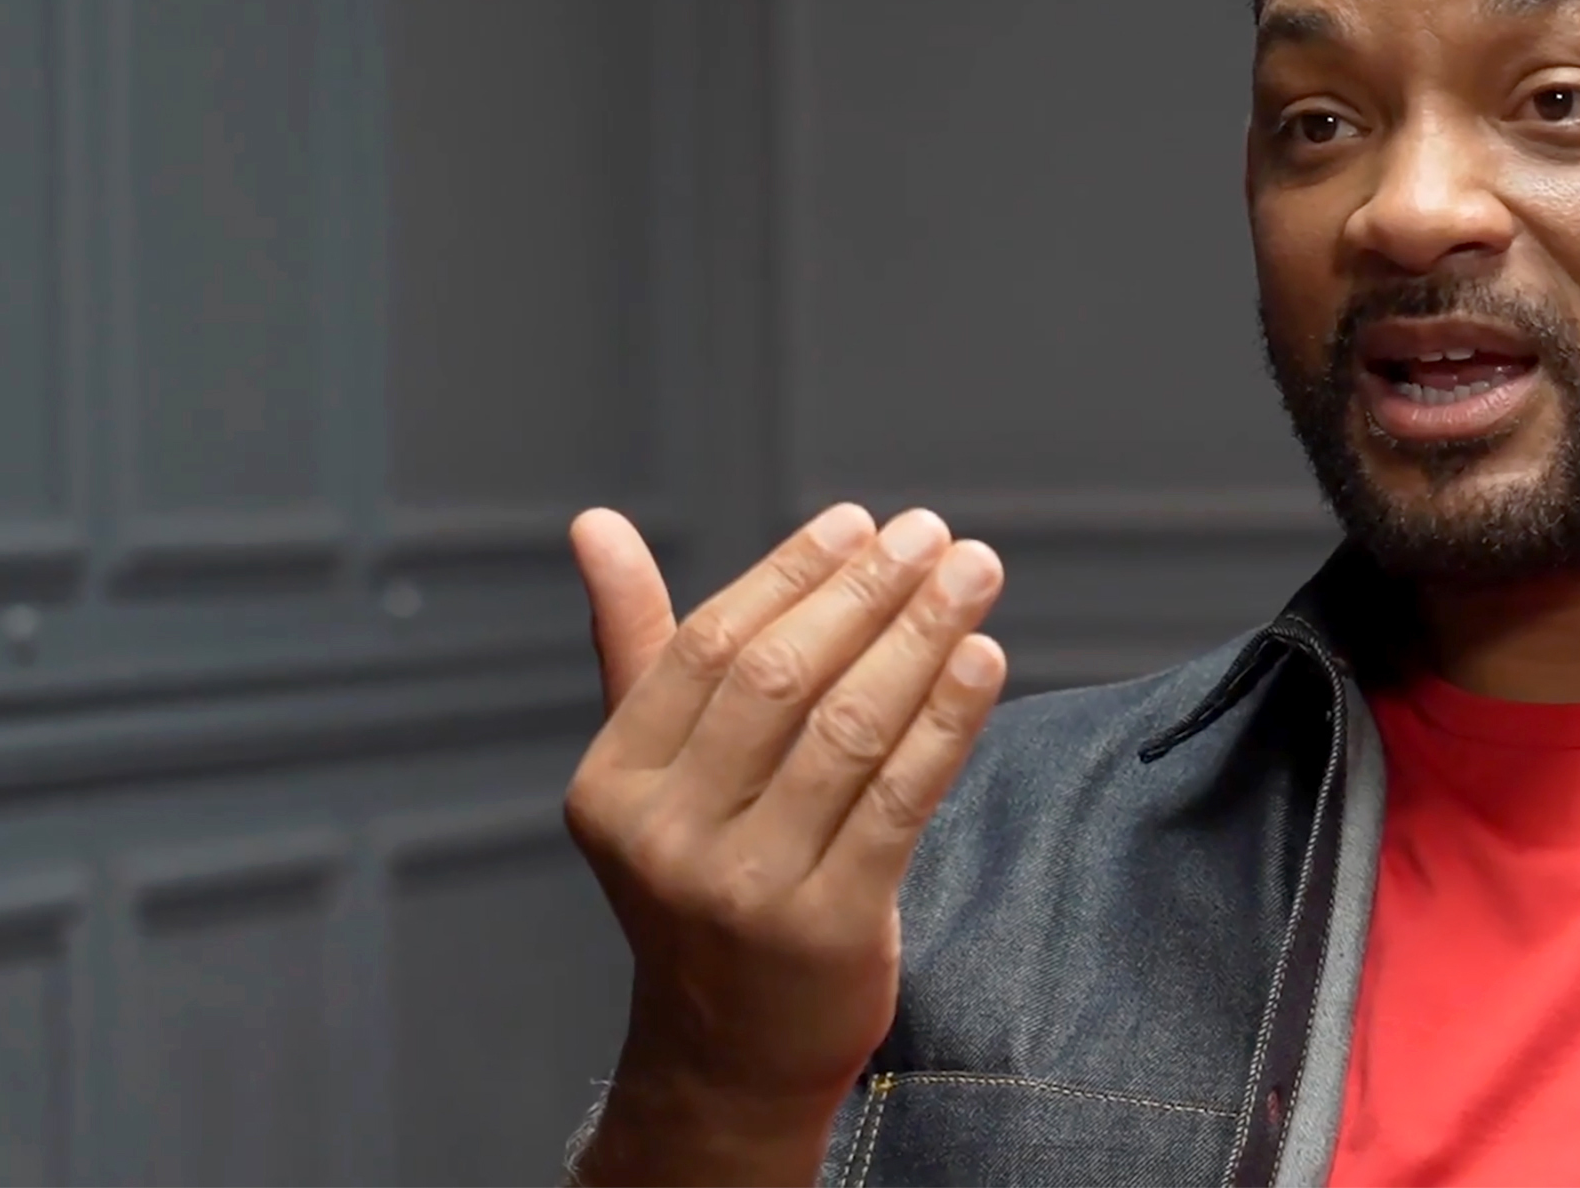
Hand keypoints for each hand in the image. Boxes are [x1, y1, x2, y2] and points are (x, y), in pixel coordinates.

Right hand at [561, 504, 1006, 1185]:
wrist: (726, 1058)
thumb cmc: (700, 884)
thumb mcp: (648, 773)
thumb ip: (633, 643)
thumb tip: (595, 523)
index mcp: (614, 783)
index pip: (709, 647)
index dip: (791, 573)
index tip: (860, 522)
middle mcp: (667, 835)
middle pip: (780, 679)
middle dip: (866, 593)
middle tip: (932, 534)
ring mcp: (746, 888)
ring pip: (849, 730)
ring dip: (922, 637)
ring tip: (973, 573)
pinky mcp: (827, 928)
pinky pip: (902, 799)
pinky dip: (947, 720)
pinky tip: (983, 660)